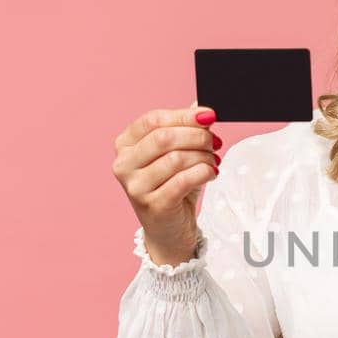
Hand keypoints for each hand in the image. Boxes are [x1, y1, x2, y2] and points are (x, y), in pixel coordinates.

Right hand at [111, 100, 224, 262]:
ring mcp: (135, 187)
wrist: (169, 230)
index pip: (153, 120)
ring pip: (176, 158)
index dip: (184, 116)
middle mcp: (123, 164)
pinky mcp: (153, 205)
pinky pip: (184, 180)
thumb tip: (199, 107)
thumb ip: (184, 129)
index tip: (209, 116)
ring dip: (203, 157)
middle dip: (197, 136)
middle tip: (215, 142)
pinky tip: (211, 174)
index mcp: (125, 145)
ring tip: (212, 162)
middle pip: (164, 138)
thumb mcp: (177, 153)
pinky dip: (204, 173)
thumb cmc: (172, 187)